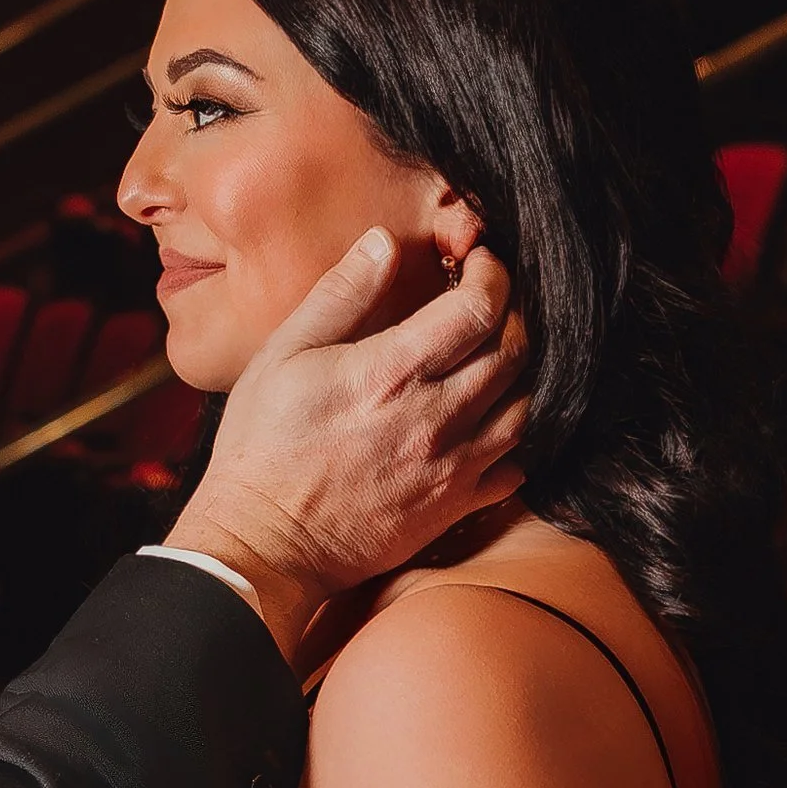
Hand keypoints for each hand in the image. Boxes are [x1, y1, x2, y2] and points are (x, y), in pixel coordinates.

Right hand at [174, 231, 528, 659]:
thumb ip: (341, 295)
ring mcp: (449, 468)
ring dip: (520, 375)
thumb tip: (384, 242)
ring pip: (524, 409)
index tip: (482, 263)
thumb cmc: (262, 448)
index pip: (479, 308)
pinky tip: (489, 425)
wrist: (263, 545)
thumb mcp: (284, 354)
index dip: (493, 275)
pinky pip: (513, 469)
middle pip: (514, 352)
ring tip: (495, 359)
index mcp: (392, 372)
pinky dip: (515, 441)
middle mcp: (434, 418)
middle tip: (490, 306)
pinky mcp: (450, 509)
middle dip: (513, 314)